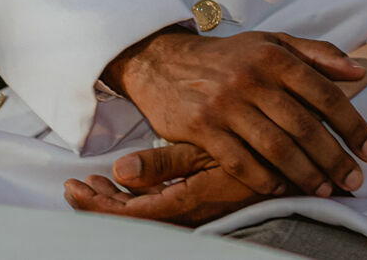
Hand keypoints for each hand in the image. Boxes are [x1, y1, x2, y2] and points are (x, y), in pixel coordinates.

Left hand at [64, 145, 261, 226]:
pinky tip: (124, 180)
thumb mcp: (209, 147)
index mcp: (187, 201)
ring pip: (142, 214)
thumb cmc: (254, 147)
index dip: (97, 205)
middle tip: (71, 186)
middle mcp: (187, 213)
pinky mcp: (199, 201)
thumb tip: (120, 169)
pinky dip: (134, 195)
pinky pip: (157, 206)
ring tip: (93, 181)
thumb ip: (165, 162)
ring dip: (113, 200)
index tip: (74, 187)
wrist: (294, 158)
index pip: (130, 215)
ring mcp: (193, 209)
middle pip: (130, 219)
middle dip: (97, 204)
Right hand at [104, 28, 366, 197]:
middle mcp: (252, 79)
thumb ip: (318, 54)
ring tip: (324, 189)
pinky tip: (282, 189)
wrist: (165, 61)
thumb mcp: (273, 42)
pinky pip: (239, 161)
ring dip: (304, 173)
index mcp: (276, 57)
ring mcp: (225, 105)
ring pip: (275, 147)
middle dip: (334, 157)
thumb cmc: (231, 56)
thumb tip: (359, 70)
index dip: (352, 125)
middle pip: (303, 126)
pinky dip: (264, 179)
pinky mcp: (201, 128)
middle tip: (354, 179)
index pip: (325, 94)